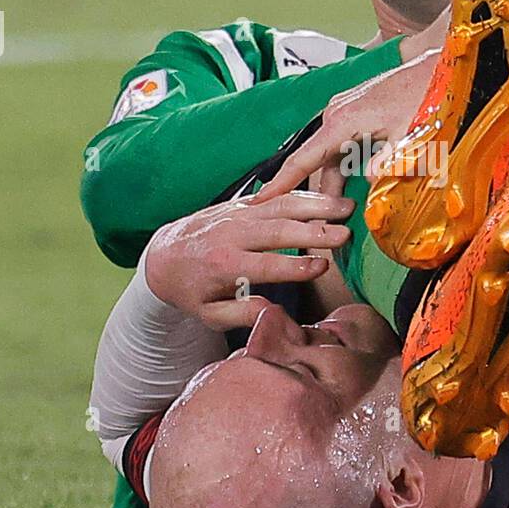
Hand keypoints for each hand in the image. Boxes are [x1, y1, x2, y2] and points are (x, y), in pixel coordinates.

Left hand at [144, 191, 353, 330]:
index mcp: (224, 265)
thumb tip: (273, 311)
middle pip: (278, 229)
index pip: (264, 265)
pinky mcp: (242, 203)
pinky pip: (275, 194)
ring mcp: (238, 214)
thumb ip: (241, 314)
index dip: (294, 266)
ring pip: (280, 205)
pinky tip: (326, 195)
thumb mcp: (208, 313)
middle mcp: (232, 235)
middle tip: (345, 233)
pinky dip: (303, 193)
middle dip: (314, 230)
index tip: (323, 266)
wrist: (163, 256)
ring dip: (315, 204)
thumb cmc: (190, 289)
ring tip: (345, 207)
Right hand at [256, 52, 439, 200]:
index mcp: (341, 122)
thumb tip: (368, 180)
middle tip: (301, 224)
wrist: (436, 68)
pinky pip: (338, 146)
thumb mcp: (408, 135)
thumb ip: (387, 160)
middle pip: (313, 162)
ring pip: (328, 156)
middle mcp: (335, 115)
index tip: (260, 202)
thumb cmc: (424, 97)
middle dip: (306, 193)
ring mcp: (343, 112)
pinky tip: (345, 189)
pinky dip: (339, 168)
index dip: (281, 183)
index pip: (302, 159)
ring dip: (328, 184)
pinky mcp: (354, 113)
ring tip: (328, 214)